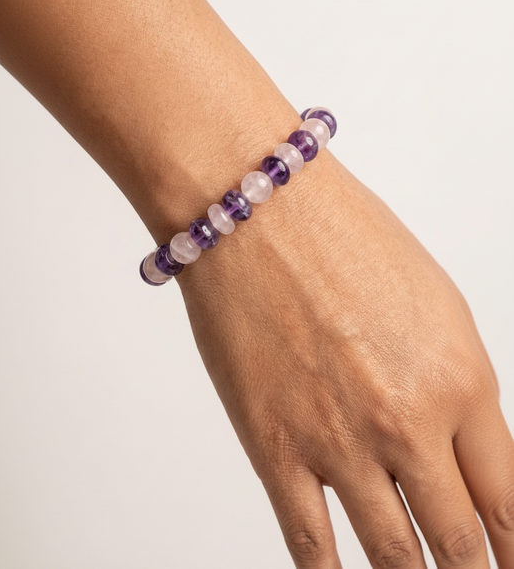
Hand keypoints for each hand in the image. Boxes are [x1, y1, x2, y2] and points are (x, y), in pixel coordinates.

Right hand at [176, 150, 513, 568]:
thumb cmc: (344, 236)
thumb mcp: (435, 305)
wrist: (258, 212)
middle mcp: (407, 424)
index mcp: (460, 381)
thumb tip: (458, 446)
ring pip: (393, 555)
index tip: (510, 557)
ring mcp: (339, 443)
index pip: (508, 500)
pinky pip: (312, 544)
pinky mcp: (274, 448)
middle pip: (458, 541)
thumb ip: (455, 386)